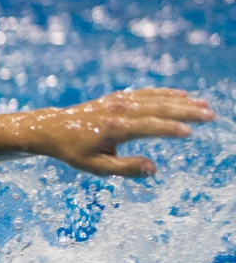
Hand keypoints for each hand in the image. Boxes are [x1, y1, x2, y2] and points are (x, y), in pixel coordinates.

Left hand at [35, 88, 214, 176]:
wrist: (52, 129)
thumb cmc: (74, 151)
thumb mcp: (95, 167)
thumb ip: (125, 168)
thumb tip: (153, 169)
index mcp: (115, 128)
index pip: (150, 127)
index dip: (171, 129)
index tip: (191, 132)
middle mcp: (119, 111)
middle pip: (158, 108)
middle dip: (186, 111)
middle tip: (210, 114)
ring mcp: (119, 101)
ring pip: (155, 98)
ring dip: (180, 100)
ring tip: (203, 104)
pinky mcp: (118, 98)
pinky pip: (146, 93)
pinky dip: (165, 93)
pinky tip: (182, 95)